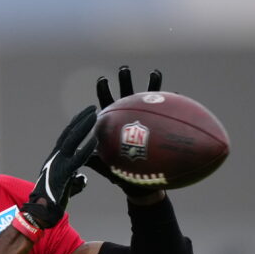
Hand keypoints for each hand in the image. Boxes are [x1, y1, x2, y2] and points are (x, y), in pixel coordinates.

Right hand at [22, 105, 96, 227]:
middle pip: (69, 133)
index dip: (76, 124)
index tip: (85, 114)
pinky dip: (86, 148)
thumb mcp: (66, 187)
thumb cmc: (52, 202)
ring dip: (84, 126)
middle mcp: (55, 157)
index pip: (66, 137)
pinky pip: (77, 158)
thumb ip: (74, 180)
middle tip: (93, 108)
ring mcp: (58, 164)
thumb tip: (83, 178)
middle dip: (81, 119)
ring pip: (71, 140)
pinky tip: (96, 140)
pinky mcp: (63, 173)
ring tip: (95, 115)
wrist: (39, 213)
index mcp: (55, 159)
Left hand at [86, 66, 164, 198]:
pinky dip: (172, 103)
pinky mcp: (162, 127)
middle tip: (124, 69)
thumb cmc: (120, 173)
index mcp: (115, 122)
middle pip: (126, 93)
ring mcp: (148, 119)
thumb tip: (76, 157)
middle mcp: (130, 117)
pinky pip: (168, 113)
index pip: (106, 102)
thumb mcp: (104, 164)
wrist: (139, 184)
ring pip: (149, 97)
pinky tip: (177, 94)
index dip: (104, 90)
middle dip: (125, 80)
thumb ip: (92, 159)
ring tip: (155, 72)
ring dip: (152, 83)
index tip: (103, 79)